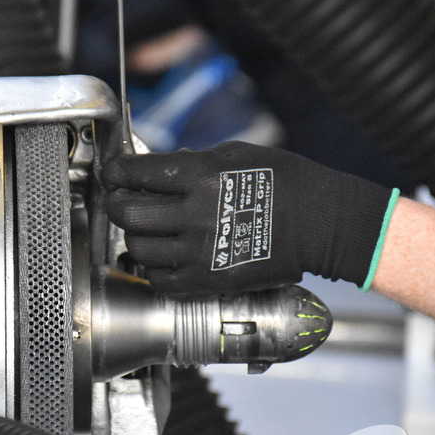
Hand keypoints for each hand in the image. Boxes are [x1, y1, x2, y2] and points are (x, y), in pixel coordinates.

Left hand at [102, 142, 394, 294]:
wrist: (322, 223)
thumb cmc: (286, 181)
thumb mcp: (236, 154)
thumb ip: (191, 162)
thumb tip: (157, 171)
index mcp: (200, 176)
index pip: (136, 173)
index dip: (115, 172)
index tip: (112, 174)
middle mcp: (194, 214)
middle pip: (127, 212)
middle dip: (116, 203)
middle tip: (121, 200)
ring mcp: (198, 251)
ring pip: (137, 247)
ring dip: (135, 236)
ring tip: (147, 229)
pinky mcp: (207, 280)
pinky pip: (158, 279)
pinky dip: (152, 268)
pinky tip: (161, 256)